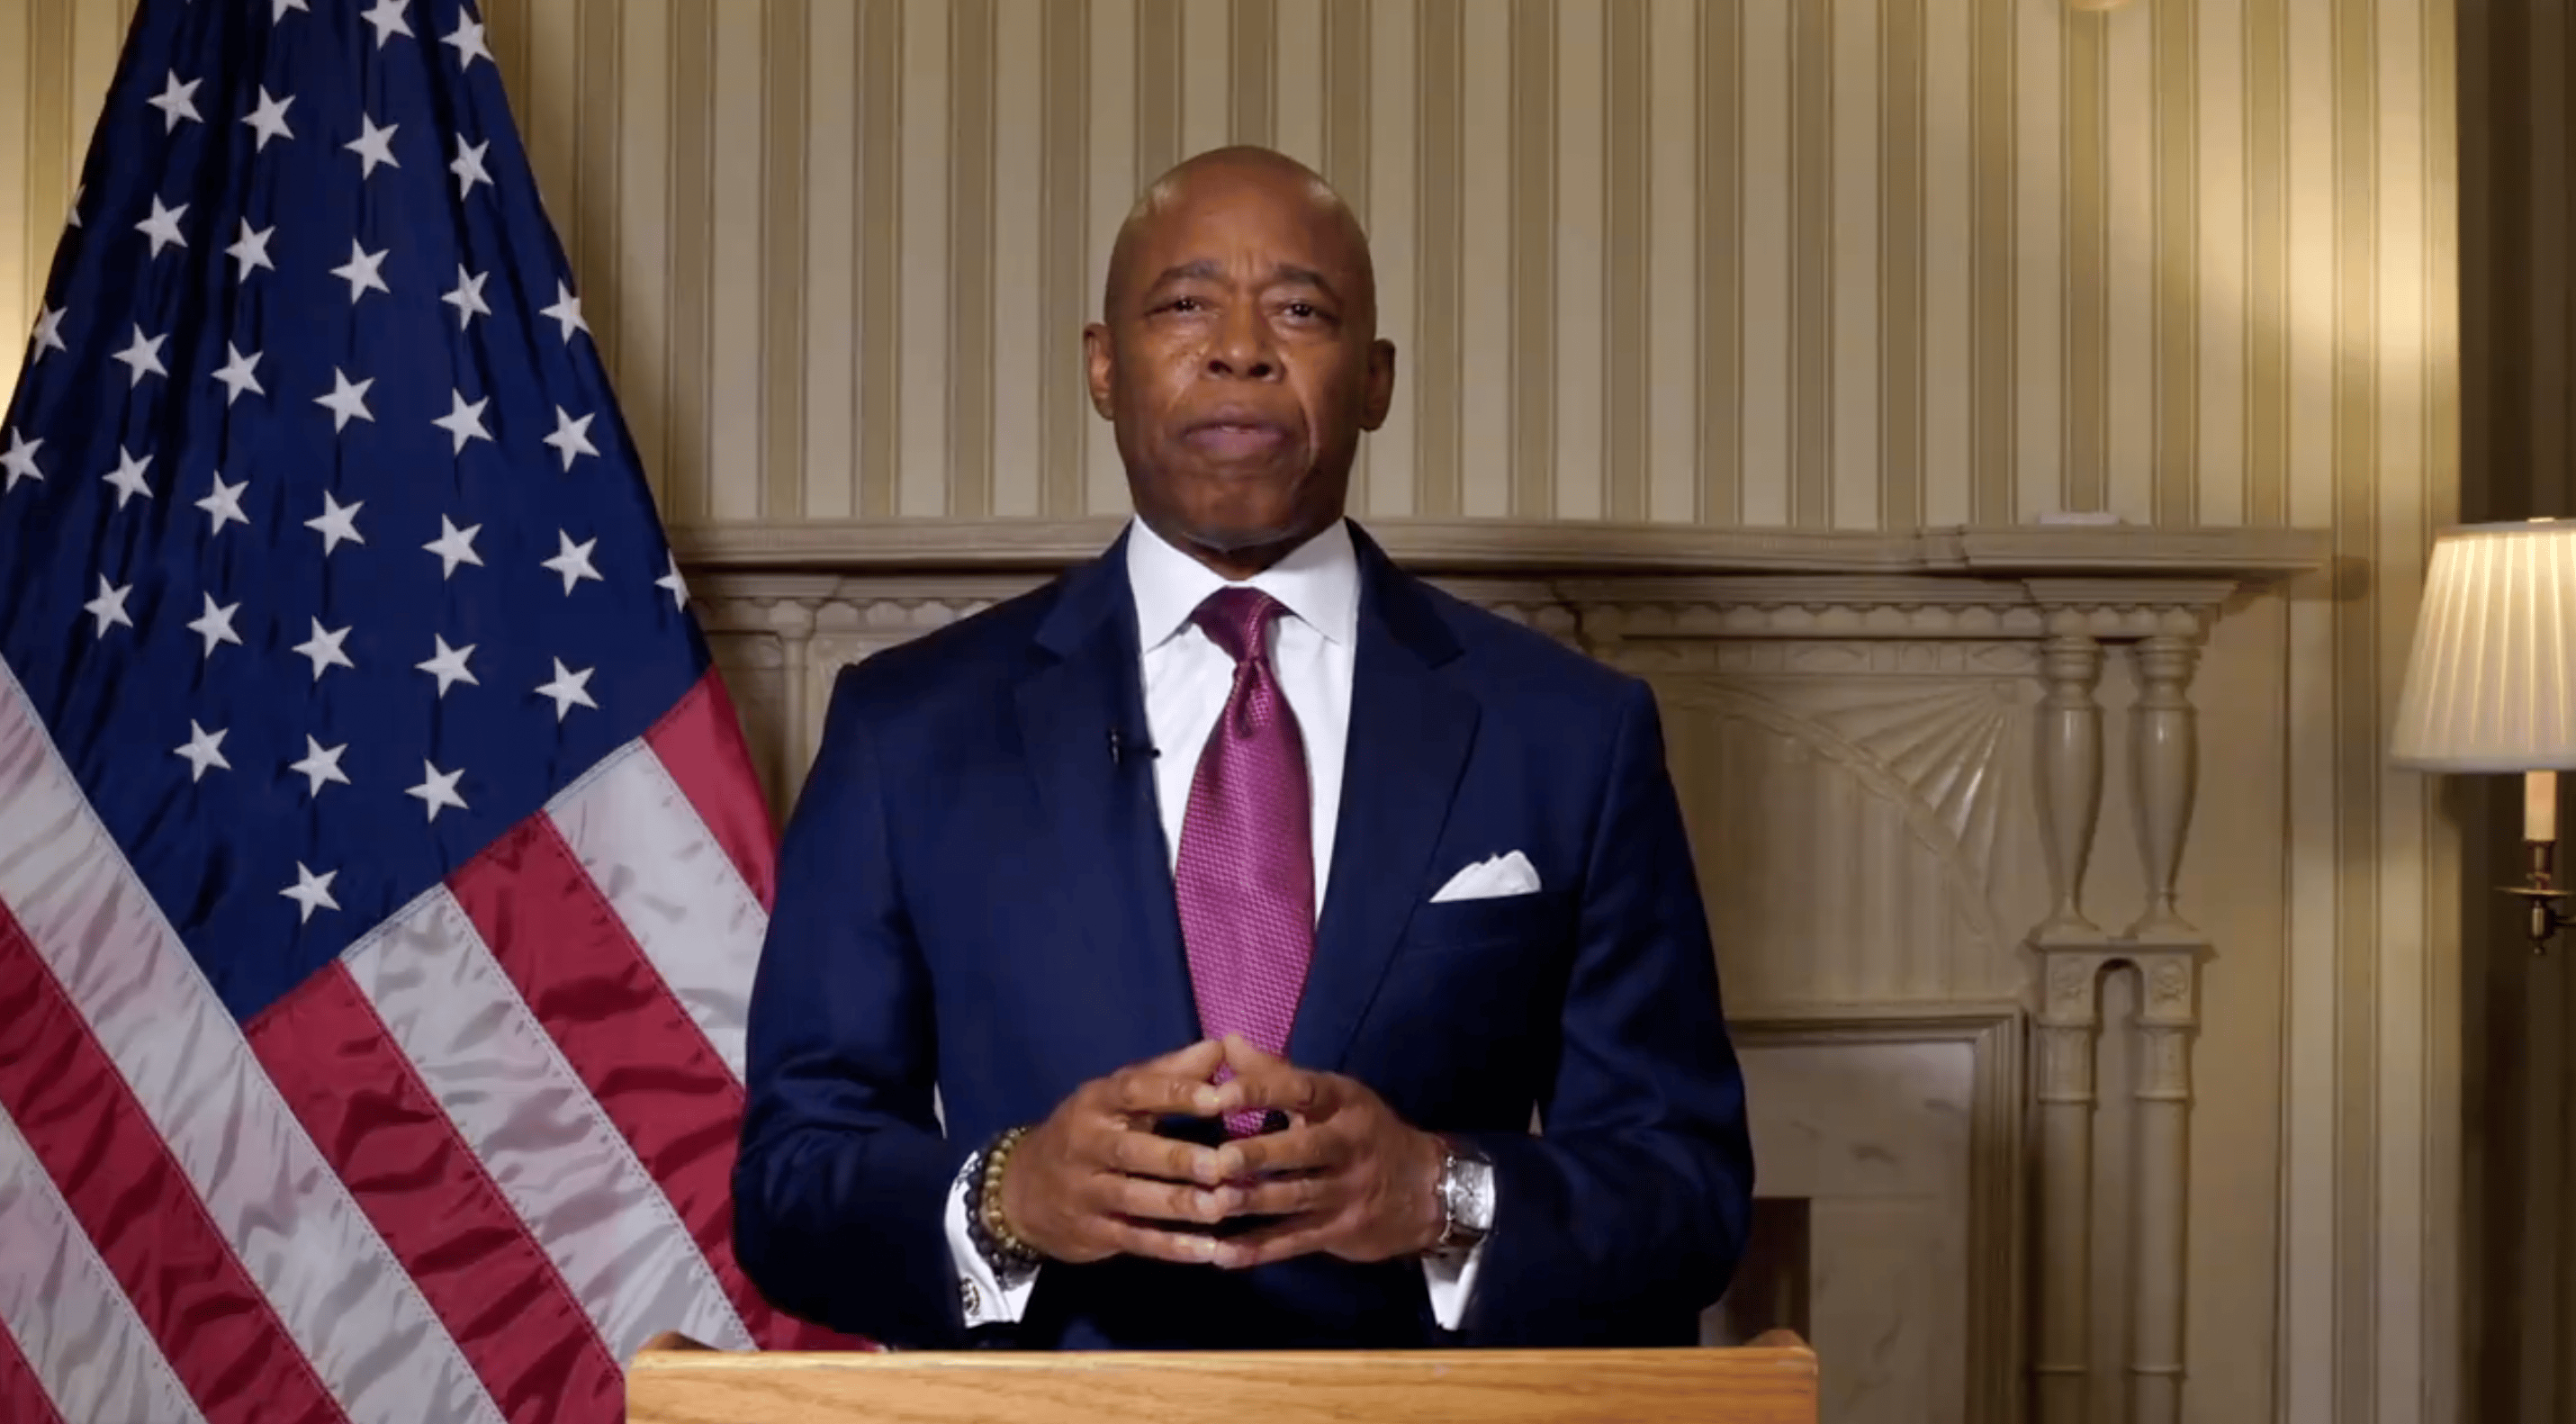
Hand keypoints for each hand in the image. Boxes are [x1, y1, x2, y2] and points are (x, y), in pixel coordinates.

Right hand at [997, 1038, 1240, 1265]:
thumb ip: (1170, 1074)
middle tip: (1221, 1164)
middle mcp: (1087, 1144)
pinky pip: (1134, 1239)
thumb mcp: (1118, 1096)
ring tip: (1222, 1207)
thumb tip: (1221, 1046)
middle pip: (1132, 1151)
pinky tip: (1209, 1250)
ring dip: (1179, 1205)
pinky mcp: (1092, 1231)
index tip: (1218, 1098)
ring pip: (1133, 1198)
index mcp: (1097, 1102)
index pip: (1134, 1091)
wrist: (1022, 1190)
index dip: (1175, 1093)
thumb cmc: (1090, 1131)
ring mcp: (1086, 1191)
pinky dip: (1172, 1247)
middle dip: (1177, 1158)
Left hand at [1203, 1036, 1447, 1268]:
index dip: (1262, 1092)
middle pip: (1303, 1149)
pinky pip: (1295, 1241)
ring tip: (1210, 1205)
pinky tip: (1222, 1254)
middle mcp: (1348, 1145)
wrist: (1427, 1189)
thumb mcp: (1332, 1096)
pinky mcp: (1341, 1231)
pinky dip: (1258, 1250)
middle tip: (1215, 1160)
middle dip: (1259, 1154)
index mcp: (1343, 1103)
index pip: (1302, 1091)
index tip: (1221, 1095)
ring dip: (1253, 1203)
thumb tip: (1227, 1042)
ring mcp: (1347, 1191)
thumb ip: (1276, 1074)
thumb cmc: (1363, 1132)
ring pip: (1297, 1197)